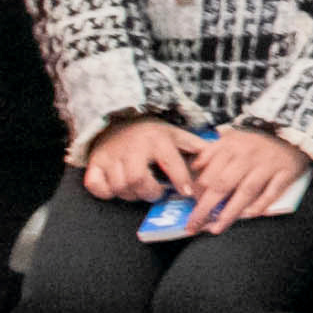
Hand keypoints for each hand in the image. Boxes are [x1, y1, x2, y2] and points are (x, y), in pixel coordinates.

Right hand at [77, 115, 192, 202]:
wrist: (117, 117)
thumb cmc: (150, 132)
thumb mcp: (174, 134)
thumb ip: (195, 146)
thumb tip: (217, 156)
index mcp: (157, 139)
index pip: (171, 163)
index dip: (181, 180)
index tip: (187, 194)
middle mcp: (133, 147)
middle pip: (137, 179)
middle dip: (149, 192)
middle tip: (155, 193)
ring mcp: (111, 155)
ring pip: (119, 186)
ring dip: (131, 194)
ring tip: (139, 191)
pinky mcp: (95, 162)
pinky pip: (95, 185)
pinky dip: (106, 192)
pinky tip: (116, 189)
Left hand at [175, 124, 312, 230]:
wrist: (294, 131)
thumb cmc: (258, 141)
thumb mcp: (232, 138)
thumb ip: (212, 152)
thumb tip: (194, 168)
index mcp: (231, 146)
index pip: (209, 172)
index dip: (196, 192)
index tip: (189, 207)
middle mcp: (248, 156)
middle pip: (223, 184)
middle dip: (205, 208)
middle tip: (193, 225)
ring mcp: (267, 165)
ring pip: (246, 191)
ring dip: (230, 212)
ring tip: (216, 228)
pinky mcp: (286, 173)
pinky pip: (272, 193)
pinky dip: (260, 205)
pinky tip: (248, 216)